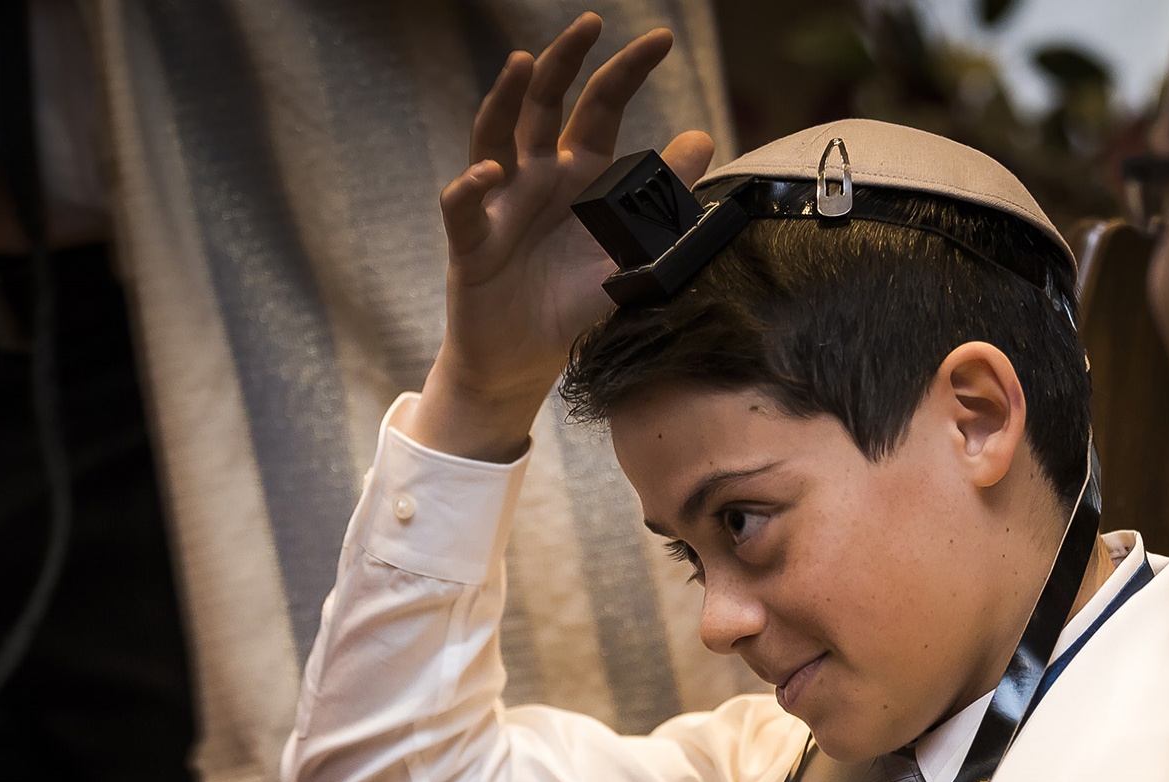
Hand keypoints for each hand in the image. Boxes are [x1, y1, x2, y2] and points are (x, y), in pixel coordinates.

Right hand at [405, 12, 715, 461]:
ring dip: (506, 100)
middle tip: (589, 23)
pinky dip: (472, 186)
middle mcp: (537, 177)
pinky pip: (464, 207)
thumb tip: (704, 138)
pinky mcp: (472, 241)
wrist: (525, 360)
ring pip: (495, 137)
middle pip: (544, 104)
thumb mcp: (629, 250)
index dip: (626, 73)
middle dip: (564, 61)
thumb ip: (663, 201)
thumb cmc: (571, 303)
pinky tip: (491, 171)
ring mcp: (500, 204)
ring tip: (521, 65)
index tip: (659, 39)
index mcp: (579, 175)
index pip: (600, 108)